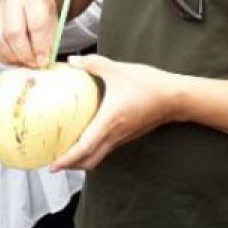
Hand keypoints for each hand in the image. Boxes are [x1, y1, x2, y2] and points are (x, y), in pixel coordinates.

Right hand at [0, 0, 58, 67]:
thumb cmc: (41, 11)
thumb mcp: (53, 20)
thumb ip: (49, 39)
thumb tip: (43, 60)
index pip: (36, 23)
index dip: (40, 45)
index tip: (44, 60)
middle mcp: (12, 1)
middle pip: (13, 33)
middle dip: (25, 54)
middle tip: (34, 64)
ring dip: (12, 57)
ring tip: (25, 62)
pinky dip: (3, 57)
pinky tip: (14, 59)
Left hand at [50, 54, 176, 171]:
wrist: (176, 97)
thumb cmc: (148, 84)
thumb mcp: (118, 70)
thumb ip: (93, 64)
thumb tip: (72, 61)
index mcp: (109, 121)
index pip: (84, 148)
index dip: (67, 159)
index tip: (52, 165)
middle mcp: (115, 135)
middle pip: (90, 161)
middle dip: (71, 165)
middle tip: (55, 161)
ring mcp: (123, 137)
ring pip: (99, 156)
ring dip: (83, 159)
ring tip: (68, 152)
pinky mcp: (130, 135)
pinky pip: (108, 148)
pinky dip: (95, 149)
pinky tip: (90, 136)